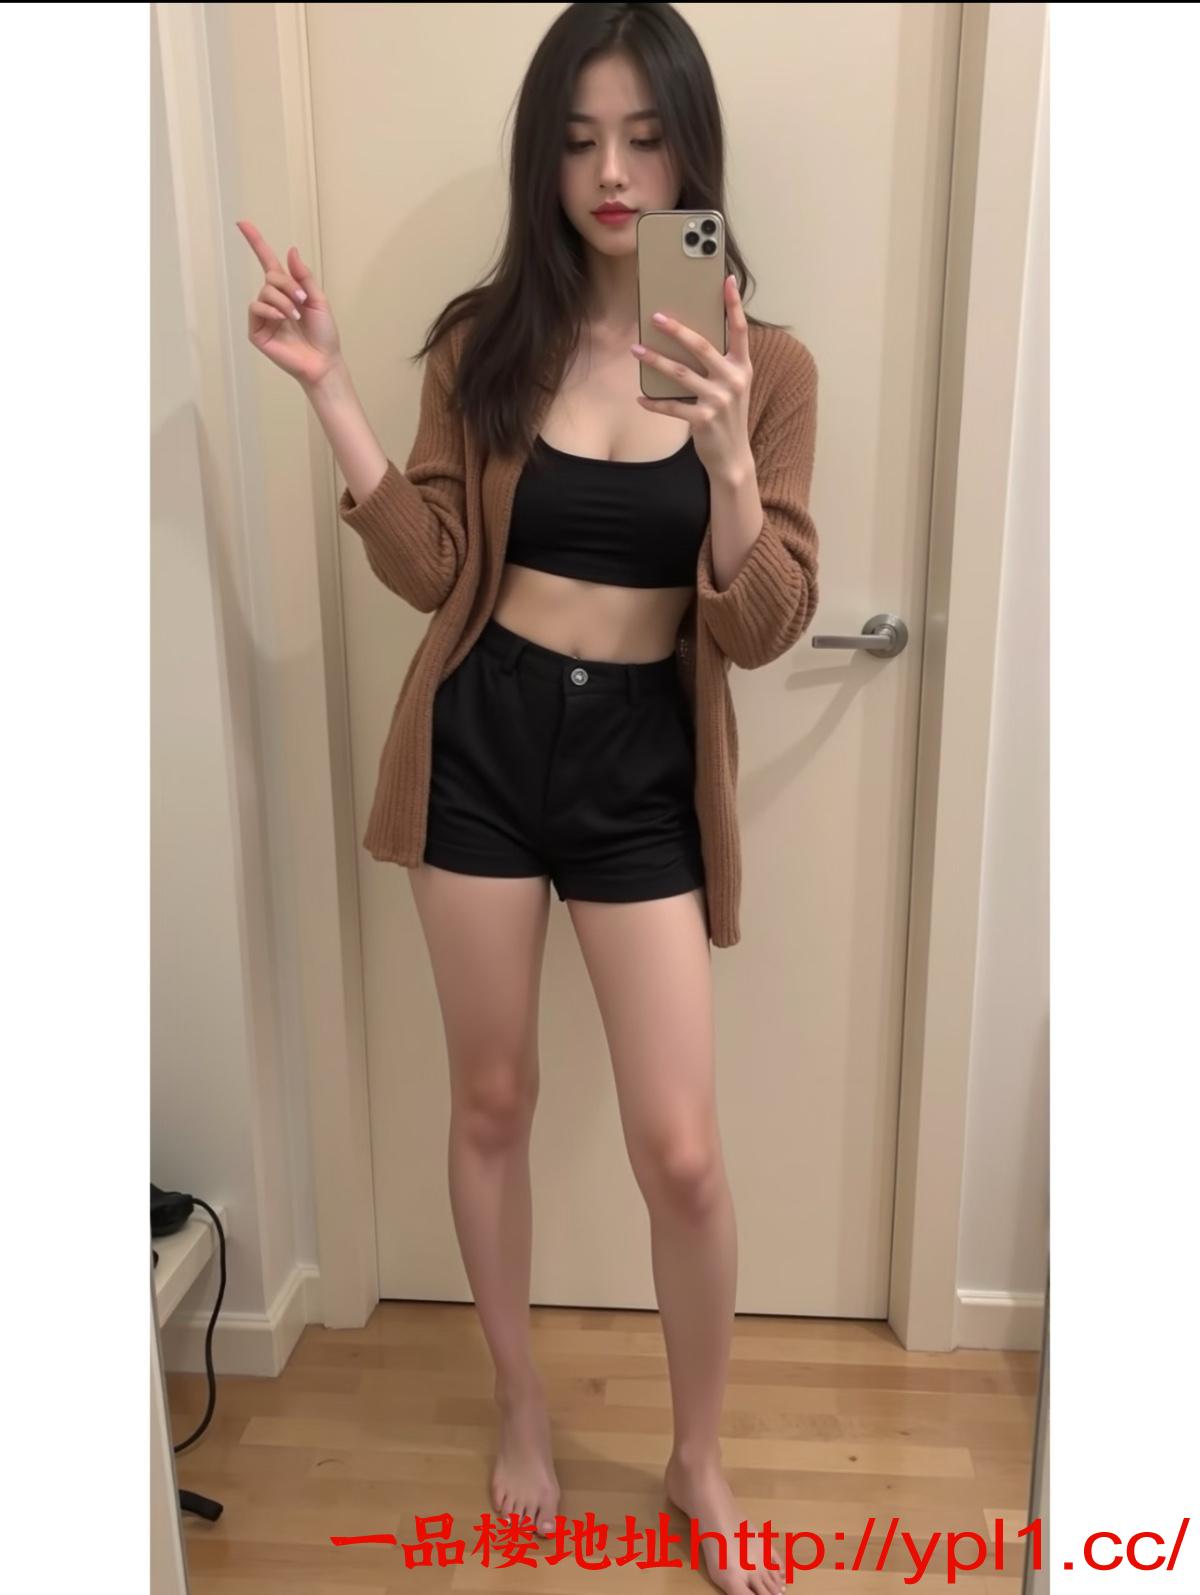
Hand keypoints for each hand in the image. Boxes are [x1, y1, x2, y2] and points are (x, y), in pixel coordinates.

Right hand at [236, 219, 343, 387]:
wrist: (323, 361)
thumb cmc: (323, 334)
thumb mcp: (318, 299)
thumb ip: (303, 276)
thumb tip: (290, 250)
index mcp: (287, 291)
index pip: (267, 262)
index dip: (256, 242)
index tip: (242, 223)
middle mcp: (272, 301)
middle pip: (271, 277)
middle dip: (289, 285)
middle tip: (303, 301)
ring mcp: (263, 316)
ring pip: (265, 292)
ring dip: (283, 301)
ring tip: (297, 317)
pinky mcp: (257, 331)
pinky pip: (256, 307)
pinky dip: (270, 310)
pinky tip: (283, 319)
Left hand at [631, 273, 753, 479]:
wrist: (733, 457)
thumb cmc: (728, 416)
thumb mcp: (732, 387)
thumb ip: (719, 364)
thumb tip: (688, 339)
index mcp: (742, 367)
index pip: (740, 330)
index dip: (734, 304)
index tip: (726, 280)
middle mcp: (733, 380)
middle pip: (701, 346)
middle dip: (677, 329)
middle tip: (655, 316)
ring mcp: (719, 400)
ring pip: (680, 373)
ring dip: (655, 360)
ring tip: (636, 350)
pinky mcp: (703, 419)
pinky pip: (672, 406)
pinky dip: (653, 402)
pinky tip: (640, 398)